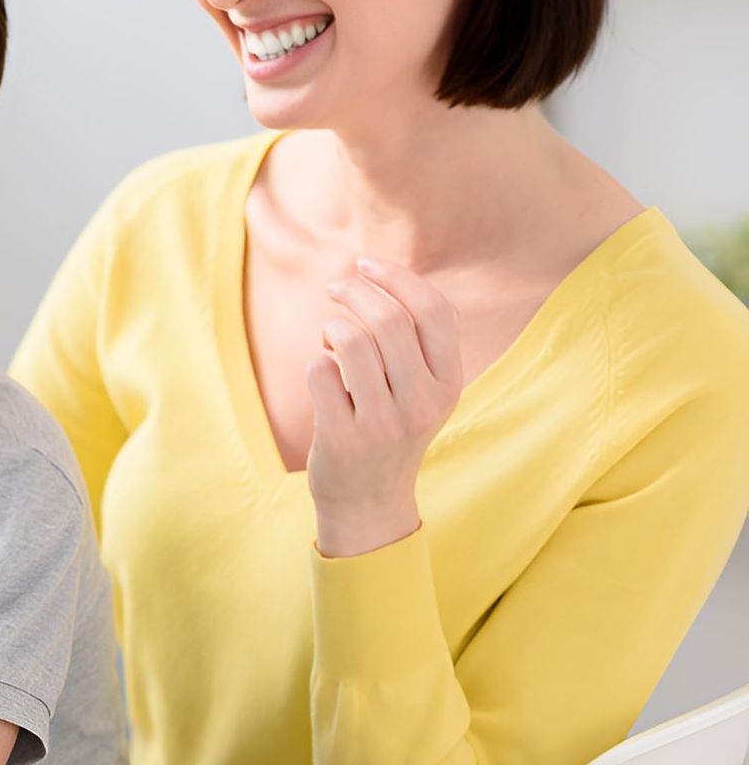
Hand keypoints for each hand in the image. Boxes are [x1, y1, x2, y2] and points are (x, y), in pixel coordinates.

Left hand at [306, 257, 461, 556]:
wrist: (369, 500)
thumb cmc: (389, 427)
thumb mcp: (420, 388)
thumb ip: (413, 340)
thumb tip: (376, 274)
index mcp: (449, 383)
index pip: (434, 312)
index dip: (398, 278)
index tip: (366, 264)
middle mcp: (424, 403)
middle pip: (389, 321)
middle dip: (356, 291)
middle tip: (335, 288)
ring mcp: (384, 423)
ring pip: (352, 342)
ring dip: (333, 326)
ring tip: (329, 334)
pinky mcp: (344, 439)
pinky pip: (320, 371)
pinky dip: (315, 361)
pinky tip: (322, 372)